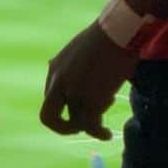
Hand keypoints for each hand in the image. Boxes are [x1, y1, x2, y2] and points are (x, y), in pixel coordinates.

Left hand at [40, 21, 133, 140]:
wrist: (118, 31)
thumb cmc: (107, 37)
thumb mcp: (82, 49)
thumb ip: (75, 66)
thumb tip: (86, 78)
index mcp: (55, 68)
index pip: (52, 97)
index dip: (66, 106)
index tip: (81, 108)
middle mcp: (59, 82)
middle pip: (49, 116)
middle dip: (62, 127)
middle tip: (77, 128)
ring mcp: (73, 93)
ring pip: (74, 123)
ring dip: (89, 128)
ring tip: (103, 131)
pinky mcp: (90, 99)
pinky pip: (90, 125)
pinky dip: (98, 133)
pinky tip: (107, 135)